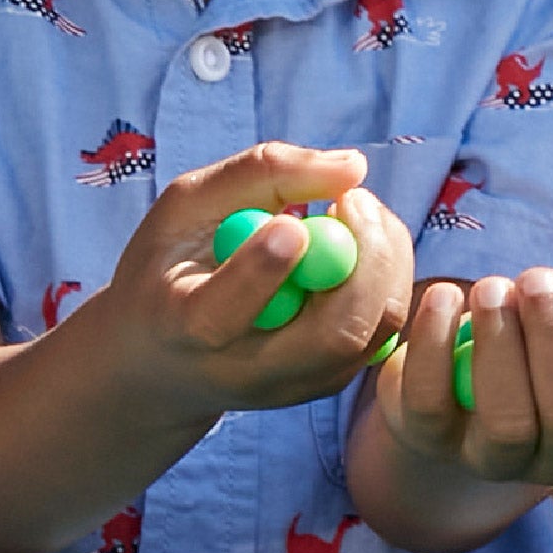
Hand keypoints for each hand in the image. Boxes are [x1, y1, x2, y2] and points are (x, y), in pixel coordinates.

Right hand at [83, 143, 416, 432]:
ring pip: (373, 331)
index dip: (263, 270)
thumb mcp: (187, 206)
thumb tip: (354, 166)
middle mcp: (246, 372)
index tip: (293, 223)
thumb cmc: (172, 265)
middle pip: (333, 336)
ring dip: (383, 258)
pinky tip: (354, 247)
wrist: (166, 361)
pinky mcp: (330, 383)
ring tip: (351, 213)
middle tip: (353, 198)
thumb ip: (260, 174)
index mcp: (184, 328)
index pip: (224, 314)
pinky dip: (386, 276)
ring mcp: (295, 386)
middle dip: (364, 258)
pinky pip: (385, 329)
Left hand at [368, 243, 552, 498]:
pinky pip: (429, 407)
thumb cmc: (550, 338)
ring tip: (492, 287)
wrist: (465, 371)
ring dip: (499, 346)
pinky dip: (432, 347)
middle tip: (537, 278)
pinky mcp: (430, 440)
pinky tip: (444, 297)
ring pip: (506, 424)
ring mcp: (494, 457)